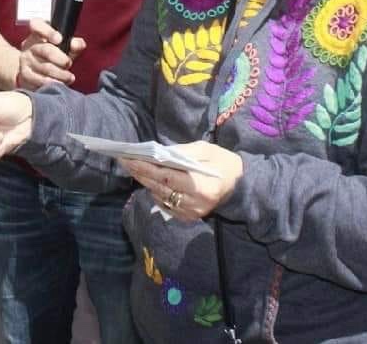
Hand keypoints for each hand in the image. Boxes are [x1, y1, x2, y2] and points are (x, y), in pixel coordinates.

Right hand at [16, 18, 86, 89]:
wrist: (31, 69)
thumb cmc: (51, 54)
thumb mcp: (62, 45)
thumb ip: (72, 43)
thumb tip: (79, 44)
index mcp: (37, 33)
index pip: (37, 25)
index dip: (48, 32)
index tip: (59, 39)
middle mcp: (29, 45)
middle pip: (45, 50)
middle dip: (59, 58)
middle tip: (68, 63)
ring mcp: (26, 61)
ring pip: (44, 67)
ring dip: (59, 74)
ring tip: (69, 77)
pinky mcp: (25, 75)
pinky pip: (39, 80)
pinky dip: (51, 83)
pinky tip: (60, 84)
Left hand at [119, 141, 243, 222]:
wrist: (241, 185)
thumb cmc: (223, 163)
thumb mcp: (205, 150)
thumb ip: (182, 152)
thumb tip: (158, 152)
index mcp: (201, 185)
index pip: (166, 176)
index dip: (146, 168)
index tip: (129, 158)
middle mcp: (195, 203)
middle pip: (160, 187)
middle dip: (141, 173)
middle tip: (125, 161)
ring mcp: (191, 213)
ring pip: (160, 197)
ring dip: (145, 182)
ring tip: (133, 168)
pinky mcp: (189, 217)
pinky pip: (166, 205)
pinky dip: (156, 192)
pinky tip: (149, 181)